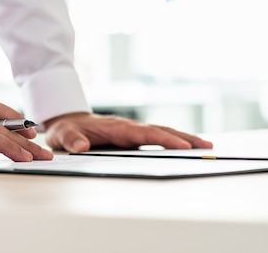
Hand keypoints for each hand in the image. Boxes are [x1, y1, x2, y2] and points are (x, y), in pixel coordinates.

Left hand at [44, 112, 212, 152]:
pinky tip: (188, 146)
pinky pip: (156, 137)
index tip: (181, 146)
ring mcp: (132, 130)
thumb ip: (71, 139)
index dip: (163, 140)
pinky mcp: (133, 136)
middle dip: (183, 138)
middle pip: (160, 130)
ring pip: (161, 132)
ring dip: (183, 138)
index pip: (143, 134)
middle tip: (206, 146)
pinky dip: (173, 140)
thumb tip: (82, 146)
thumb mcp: (62, 134)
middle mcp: (128, 127)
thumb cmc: (65, 128)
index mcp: (115, 127)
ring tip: (205, 145)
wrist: (65, 121)